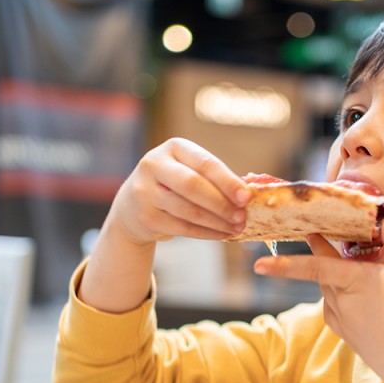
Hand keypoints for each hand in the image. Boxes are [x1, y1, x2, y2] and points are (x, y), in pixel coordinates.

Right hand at [106, 138, 249, 244]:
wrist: (134, 206)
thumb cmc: (175, 186)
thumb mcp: (190, 172)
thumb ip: (215, 179)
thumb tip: (249, 194)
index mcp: (173, 148)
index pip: (204, 163)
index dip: (227, 181)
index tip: (247, 197)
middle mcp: (154, 164)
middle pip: (193, 185)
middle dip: (222, 203)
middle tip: (242, 216)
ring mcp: (145, 191)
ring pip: (188, 209)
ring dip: (217, 222)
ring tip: (236, 228)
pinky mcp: (146, 216)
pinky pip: (183, 227)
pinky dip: (206, 233)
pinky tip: (222, 234)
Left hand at [254, 212, 383, 382]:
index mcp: (359, 282)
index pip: (315, 267)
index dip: (287, 264)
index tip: (259, 264)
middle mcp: (346, 305)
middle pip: (322, 277)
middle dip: (319, 256)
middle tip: (319, 234)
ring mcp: (349, 328)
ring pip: (329, 298)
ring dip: (330, 281)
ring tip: (342, 266)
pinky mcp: (357, 344)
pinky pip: (337, 317)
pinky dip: (338, 302)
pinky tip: (352, 300)